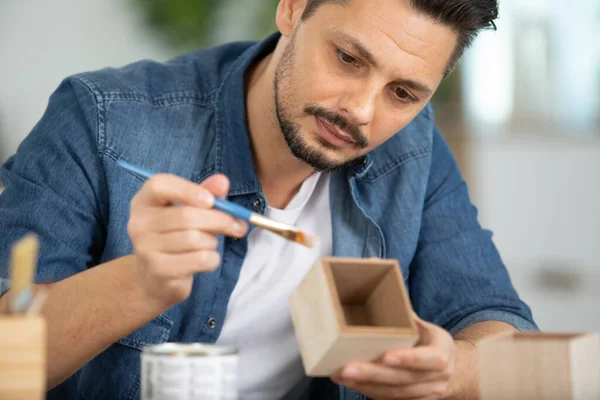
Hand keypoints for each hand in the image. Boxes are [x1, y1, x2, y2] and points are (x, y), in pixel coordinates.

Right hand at [127, 173, 247, 305]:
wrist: (155, 278)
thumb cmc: (176, 236)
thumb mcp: (189, 210)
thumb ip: (206, 193)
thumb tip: (222, 180)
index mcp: (144, 201)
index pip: (160, 185)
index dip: (188, 190)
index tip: (211, 200)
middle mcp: (139, 223)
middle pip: (186, 216)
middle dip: (219, 220)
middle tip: (238, 225)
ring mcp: (146, 248)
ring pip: (195, 239)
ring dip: (213, 242)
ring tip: (210, 244)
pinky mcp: (159, 270)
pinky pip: (199, 260)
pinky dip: (212, 259)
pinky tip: (206, 260)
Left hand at [332, 314, 454, 399]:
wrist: (451, 373)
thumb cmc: (431, 344)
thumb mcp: (428, 328)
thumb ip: (409, 318)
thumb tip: (389, 291)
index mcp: (442, 355)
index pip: (429, 360)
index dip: (409, 359)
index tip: (386, 355)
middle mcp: (437, 379)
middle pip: (403, 379)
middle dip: (373, 374)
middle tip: (348, 367)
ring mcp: (425, 395)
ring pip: (393, 394)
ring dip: (364, 385)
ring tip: (340, 374)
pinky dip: (366, 391)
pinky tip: (348, 382)